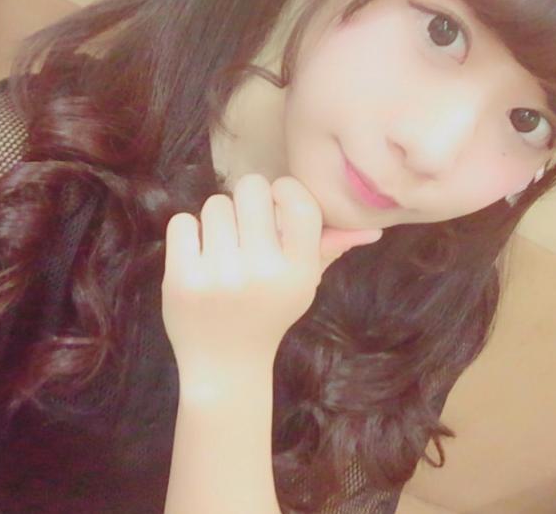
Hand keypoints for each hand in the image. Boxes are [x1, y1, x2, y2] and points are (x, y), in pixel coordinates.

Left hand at [160, 173, 382, 367]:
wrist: (224, 365)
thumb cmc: (268, 313)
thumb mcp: (303, 284)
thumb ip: (330, 249)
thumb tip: (373, 229)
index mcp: (298, 272)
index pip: (299, 202)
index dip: (284, 190)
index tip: (276, 204)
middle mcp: (262, 272)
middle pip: (250, 189)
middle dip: (247, 200)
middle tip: (246, 226)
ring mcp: (220, 276)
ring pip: (215, 204)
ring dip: (218, 220)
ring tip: (223, 248)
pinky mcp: (182, 280)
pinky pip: (182, 221)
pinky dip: (189, 233)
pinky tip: (198, 256)